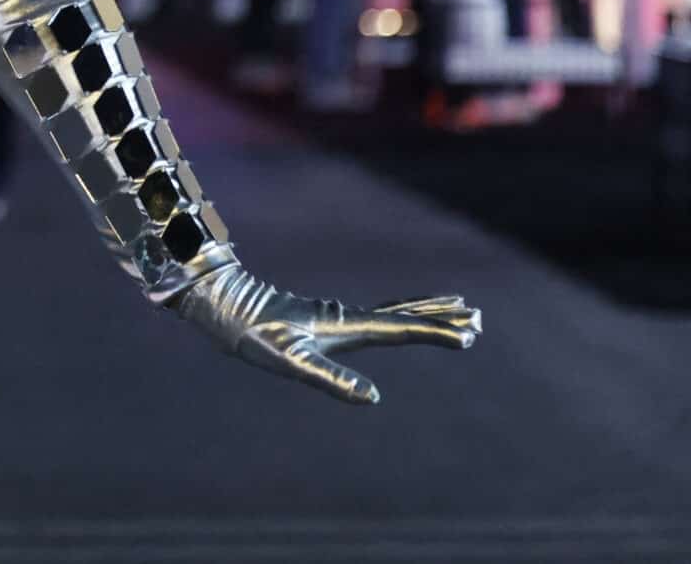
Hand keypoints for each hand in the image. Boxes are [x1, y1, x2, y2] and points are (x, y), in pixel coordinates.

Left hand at [169, 259, 479, 403]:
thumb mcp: (293, 363)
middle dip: (440, 318)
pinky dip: (401, 312)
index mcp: (346, 327)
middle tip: (477, 318)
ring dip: (426, 311)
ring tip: (456, 308)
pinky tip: (402, 316)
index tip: (467, 335)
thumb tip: (374, 398)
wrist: (228, 308)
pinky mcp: (329, 319)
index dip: (434, 332)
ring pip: (393, 311)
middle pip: (404, 316)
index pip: (400, 330)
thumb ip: (332, 380)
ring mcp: (339, 316)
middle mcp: (347, 317)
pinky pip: (376, 314)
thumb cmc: (257, 337)